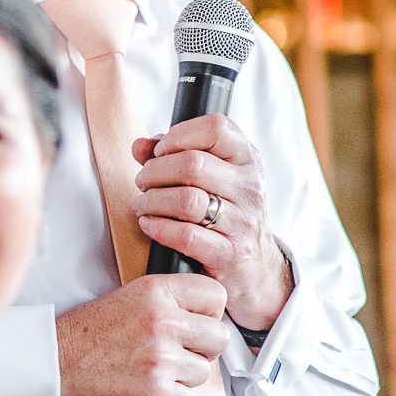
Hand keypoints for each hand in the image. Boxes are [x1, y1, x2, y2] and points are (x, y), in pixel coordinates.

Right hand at [55, 272, 231, 395]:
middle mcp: (164, 321)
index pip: (215, 296)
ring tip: (151, 370)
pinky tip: (145, 387)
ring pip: (203, 373)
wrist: (53, 365)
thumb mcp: (128, 298)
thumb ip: (167, 302)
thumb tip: (204, 318)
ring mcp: (161, 357)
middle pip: (219, 338)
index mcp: (156, 291)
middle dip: (202, 350)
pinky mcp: (156, 391)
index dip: (209, 313)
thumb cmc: (85, 335)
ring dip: (182, 376)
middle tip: (176, 353)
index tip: (195, 323)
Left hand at [132, 115, 292, 329]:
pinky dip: (158, 228)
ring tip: (142, 204)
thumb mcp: (210, 177)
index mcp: (247, 159)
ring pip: (186, 200)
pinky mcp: (230, 253)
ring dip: (152, 201)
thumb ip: (172, 155)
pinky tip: (150, 224)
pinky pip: (186, 236)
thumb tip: (139, 146)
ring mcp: (243, 221)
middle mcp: (250, 187)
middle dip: (155, 171)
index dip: (178, 135)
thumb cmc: (224, 213)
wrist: (256, 267)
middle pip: (192, 164)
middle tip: (143, 182)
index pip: (216, 128)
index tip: (160, 152)